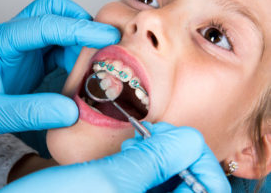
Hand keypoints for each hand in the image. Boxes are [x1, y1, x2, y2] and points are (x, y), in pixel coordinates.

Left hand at [0, 0, 119, 151]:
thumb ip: (31, 113)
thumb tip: (72, 111)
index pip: (44, 24)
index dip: (78, 28)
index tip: (106, 36)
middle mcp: (14, 40)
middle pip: (52, 12)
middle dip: (80, 24)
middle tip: (102, 45)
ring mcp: (24, 50)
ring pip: (60, 31)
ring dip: (80, 45)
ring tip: (91, 68)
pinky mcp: (32, 62)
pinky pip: (60, 51)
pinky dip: (75, 59)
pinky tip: (80, 74)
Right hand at [0, 123, 230, 192]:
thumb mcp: (108, 181)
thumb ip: (155, 161)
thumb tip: (190, 138)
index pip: (212, 191)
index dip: (202, 161)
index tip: (179, 139)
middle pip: (193, 184)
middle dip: (179, 153)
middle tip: (156, 133)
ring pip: (172, 179)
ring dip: (160, 154)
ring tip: (138, 140)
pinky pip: (151, 179)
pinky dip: (146, 160)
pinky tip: (128, 149)